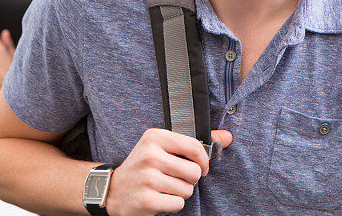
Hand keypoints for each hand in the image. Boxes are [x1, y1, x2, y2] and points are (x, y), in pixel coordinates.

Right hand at [104, 128, 232, 215]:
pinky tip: (159, 198)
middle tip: (175, 178)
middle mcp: (150, 155)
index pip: (194, 147)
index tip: (199, 166)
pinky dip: (172, 204)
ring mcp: (147, 178)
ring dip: (180, 192)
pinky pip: (178, 204)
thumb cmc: (143, 167)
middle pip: (194, 172)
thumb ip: (195, 143)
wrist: (114, 190)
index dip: (203, 161)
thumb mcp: (162, 147)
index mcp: (155, 137)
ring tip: (164, 187)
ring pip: (187, 190)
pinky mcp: (147, 199)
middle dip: (189, 179)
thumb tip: (227, 137)